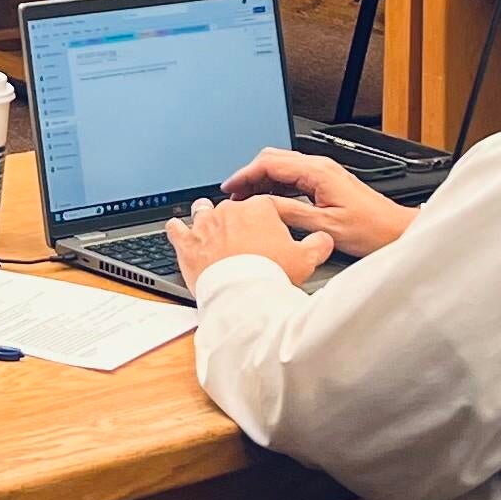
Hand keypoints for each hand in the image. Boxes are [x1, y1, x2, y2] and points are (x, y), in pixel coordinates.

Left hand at [164, 194, 331, 295]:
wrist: (242, 295)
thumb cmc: (271, 275)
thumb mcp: (306, 259)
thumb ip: (318, 244)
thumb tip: (324, 238)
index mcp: (258, 209)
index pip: (265, 204)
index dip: (268, 216)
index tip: (268, 226)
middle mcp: (229, 211)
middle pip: (232, 207)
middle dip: (237, 218)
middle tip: (241, 234)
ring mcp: (205, 225)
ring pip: (202, 211)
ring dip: (205, 216)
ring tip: (209, 223)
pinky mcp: (187, 242)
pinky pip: (176, 228)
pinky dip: (176, 229)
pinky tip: (177, 229)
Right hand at [219, 148, 416, 260]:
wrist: (395, 230)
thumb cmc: (370, 229)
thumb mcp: (324, 225)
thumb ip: (290, 212)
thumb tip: (262, 206)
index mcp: (317, 172)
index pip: (270, 163)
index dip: (245, 175)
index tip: (230, 189)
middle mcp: (320, 167)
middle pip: (273, 159)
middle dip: (249, 175)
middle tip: (234, 195)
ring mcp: (324, 173)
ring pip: (282, 167)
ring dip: (262, 182)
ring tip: (247, 201)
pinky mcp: (326, 182)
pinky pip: (293, 177)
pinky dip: (276, 187)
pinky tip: (269, 202)